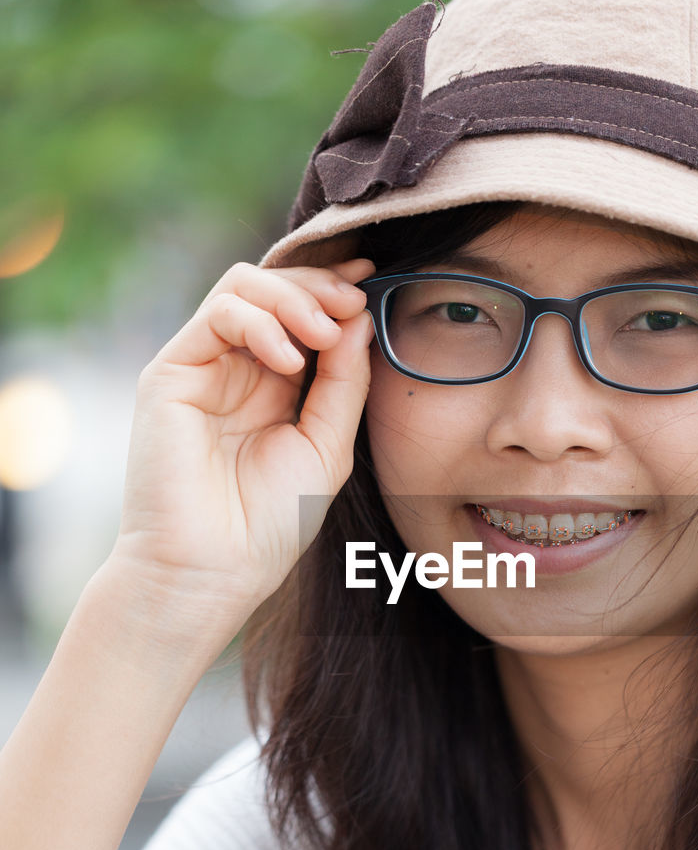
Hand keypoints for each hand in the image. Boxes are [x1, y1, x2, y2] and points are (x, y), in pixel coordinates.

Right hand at [109, 256, 374, 622]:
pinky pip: (218, 313)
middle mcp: (237, 368)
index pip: (303, 312)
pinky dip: (260, 322)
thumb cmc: (270, 523)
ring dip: (294, 297)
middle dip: (321, 285)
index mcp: (276, 386)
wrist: (213, 570)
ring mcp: (203, 367)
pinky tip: (289, 363)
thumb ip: (345, 383)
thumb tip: (359, 316)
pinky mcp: (171, 372)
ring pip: (245, 287)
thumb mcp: (328, 446)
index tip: (375, 280)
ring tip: (325, 334)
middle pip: (275, 286)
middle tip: (353, 303)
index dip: (337, 289)